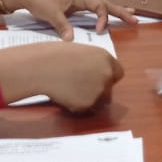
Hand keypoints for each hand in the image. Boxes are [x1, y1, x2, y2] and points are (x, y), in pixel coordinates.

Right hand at [0, 42, 124, 112]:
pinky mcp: (89, 103)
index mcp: (105, 58)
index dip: (108, 77)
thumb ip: (93, 63)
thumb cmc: (55, 55)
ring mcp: (99, 90)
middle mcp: (106, 74)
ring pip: (100, 101)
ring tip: (71, 92)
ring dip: (90, 100)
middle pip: (110, 89)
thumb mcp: (81, 53)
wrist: (42, 67)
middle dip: (99, 91)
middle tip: (82, 88)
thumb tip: (95, 73)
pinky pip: (87, 108)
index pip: (118, 73)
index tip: (98, 80)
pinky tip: (66, 96)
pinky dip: (78, 105)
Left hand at [4, 0, 137, 37]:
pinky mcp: (72, 6)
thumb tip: (72, 40)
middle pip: (105, 4)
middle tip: (135, 20)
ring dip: (114, 11)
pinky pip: (92, 9)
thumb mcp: (51, 14)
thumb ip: (63, 26)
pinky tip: (106, 19)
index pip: (99, 6)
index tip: (100, 30)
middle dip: (120, 12)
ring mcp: (77, 1)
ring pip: (100, 6)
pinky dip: (102, 14)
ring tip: (129, 15)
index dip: (103, 18)